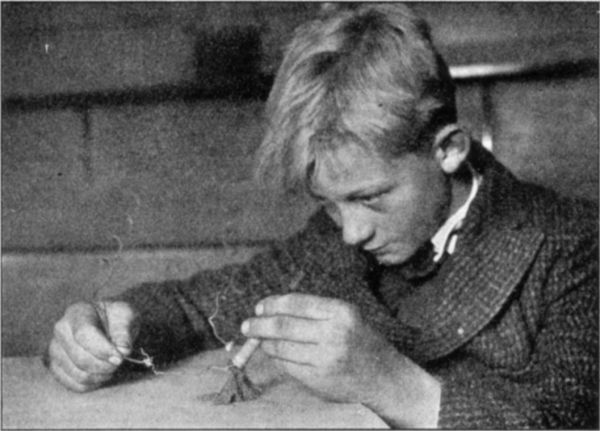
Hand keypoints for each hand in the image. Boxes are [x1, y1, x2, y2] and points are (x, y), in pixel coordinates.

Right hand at [46, 301, 138, 391]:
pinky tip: (101, 373)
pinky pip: (74, 385)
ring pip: (78, 374)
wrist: (108, 323)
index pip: (84, 334)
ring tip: (111, 365)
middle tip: (119, 361)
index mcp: (78, 312)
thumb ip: (124, 331)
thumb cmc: (117, 318)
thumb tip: (123, 350)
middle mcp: (61, 330)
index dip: (103, 349)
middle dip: (105, 365)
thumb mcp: (127, 315)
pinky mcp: (55, 367)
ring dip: (100, 375)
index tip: (120, 357)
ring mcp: (55, 350)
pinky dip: (92, 384)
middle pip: (80, 358)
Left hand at [242, 293, 439, 427]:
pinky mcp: (318, 379)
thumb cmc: (361, 341)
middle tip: (247, 325)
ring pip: (281, 347)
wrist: (384, 377)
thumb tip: (272, 309)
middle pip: (283, 326)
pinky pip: (287, 365)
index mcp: (340, 312)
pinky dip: (276, 359)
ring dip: (265, 343)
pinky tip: (274, 354)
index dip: (273, 304)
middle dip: (259, 325)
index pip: (296, 303)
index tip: (259, 306)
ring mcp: (325, 358)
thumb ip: (314, 312)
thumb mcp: (346, 317)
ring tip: (259, 339)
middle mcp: (333, 334)